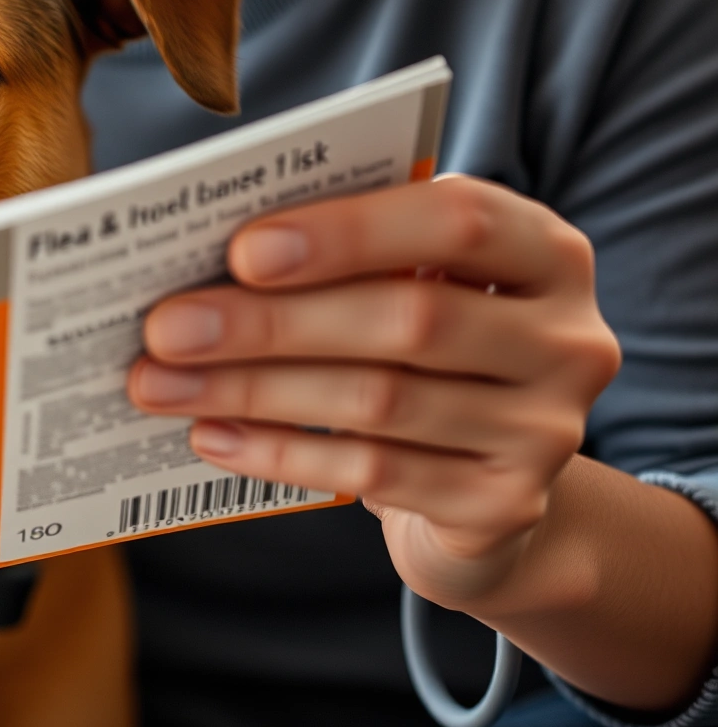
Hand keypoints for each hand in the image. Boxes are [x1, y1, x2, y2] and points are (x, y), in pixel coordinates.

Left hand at [127, 175, 622, 609]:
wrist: (486, 487)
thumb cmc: (423, 353)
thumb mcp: (410, 286)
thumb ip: (345, 258)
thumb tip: (204, 256)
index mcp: (546, 252)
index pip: (460, 220)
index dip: (350, 232)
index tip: (244, 250)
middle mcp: (567, 339)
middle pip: (408, 320)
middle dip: (271, 323)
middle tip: (164, 328)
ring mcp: (546, 431)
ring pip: (379, 402)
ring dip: (252, 390)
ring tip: (159, 384)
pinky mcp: (504, 506)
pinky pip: (374, 472)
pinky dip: (280, 452)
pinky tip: (211, 435)